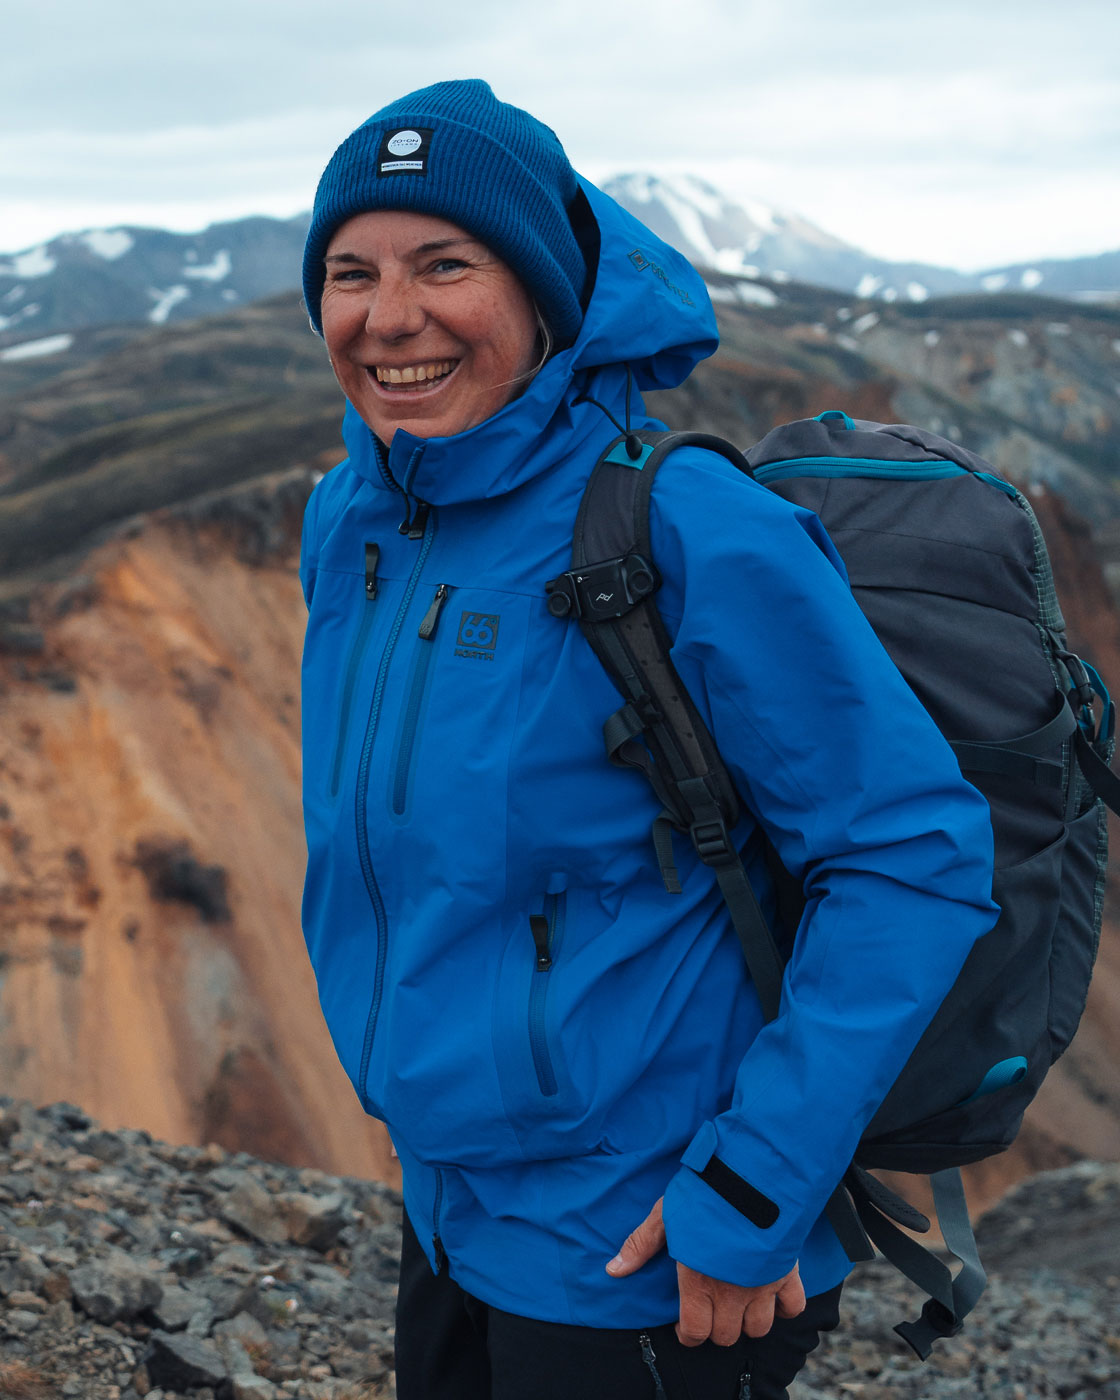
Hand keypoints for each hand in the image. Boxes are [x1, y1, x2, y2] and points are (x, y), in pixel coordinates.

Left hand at [605, 1196, 805, 1346]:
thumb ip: (642, 1244)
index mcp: (699, 1282)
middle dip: (715, 1328)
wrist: (752, 1177)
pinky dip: (784, 1308)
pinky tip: (772, 1295)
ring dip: (748, 1321)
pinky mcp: (787, 1274)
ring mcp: (762, 1286)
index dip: (687, 1333)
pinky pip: (792, 1308)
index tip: (685, 1323)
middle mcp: (732, 1293)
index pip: (695, 1332)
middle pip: (725, 1336)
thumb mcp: (666, 1214)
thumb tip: (614, 1270)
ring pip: (758, 1328)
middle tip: (711, 1308)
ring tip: (739, 1303)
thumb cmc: (705, 1194)